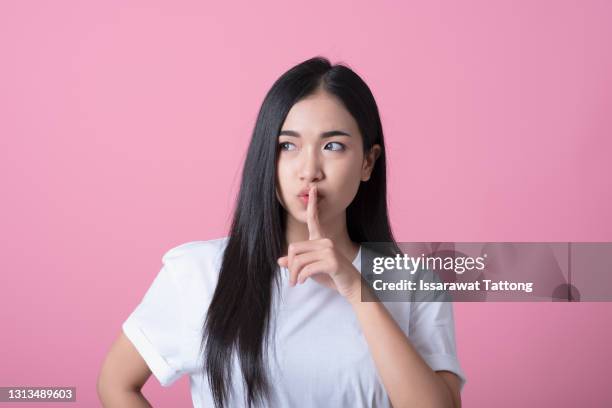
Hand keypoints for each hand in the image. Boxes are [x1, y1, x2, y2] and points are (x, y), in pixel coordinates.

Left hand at [277, 185, 361, 301]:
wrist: (352, 287)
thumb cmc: (331, 276)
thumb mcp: (311, 270)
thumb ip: (297, 264)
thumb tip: (279, 261)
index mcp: (321, 240)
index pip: (314, 220)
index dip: (312, 205)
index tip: (312, 190)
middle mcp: (326, 242)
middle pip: (294, 248)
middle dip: (290, 266)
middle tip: (291, 280)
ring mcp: (329, 251)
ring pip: (299, 260)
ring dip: (294, 274)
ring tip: (296, 282)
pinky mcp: (332, 262)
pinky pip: (307, 268)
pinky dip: (302, 277)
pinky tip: (303, 281)